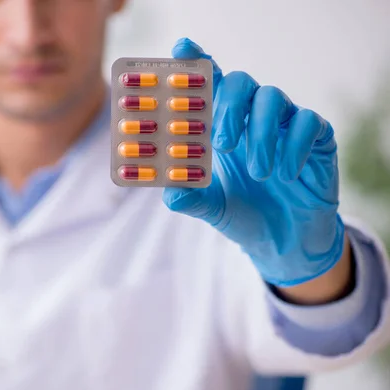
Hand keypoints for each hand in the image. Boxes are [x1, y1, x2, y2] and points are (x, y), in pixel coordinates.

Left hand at [163, 38, 344, 286]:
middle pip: (240, 82)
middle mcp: (251, 118)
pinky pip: (309, 123)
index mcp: (222, 127)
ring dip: (261, 134)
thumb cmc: (244, 215)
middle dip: (228, 106)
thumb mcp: (214, 208)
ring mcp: (284, 124)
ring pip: (273, 98)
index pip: (209, 86)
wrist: (284, 242)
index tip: (181, 47)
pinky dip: (294, 146)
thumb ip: (193, 198)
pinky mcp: (317, 137)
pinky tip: (286, 174)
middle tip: (222, 142)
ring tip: (257, 172)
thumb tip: (171, 193)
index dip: (197, 62)